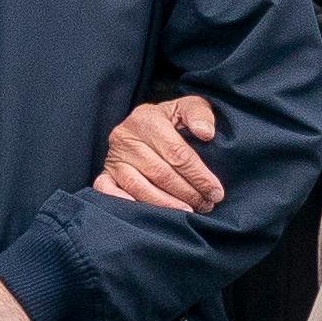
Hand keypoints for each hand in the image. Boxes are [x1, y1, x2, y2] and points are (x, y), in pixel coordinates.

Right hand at [95, 94, 225, 211]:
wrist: (144, 124)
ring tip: (188, 211)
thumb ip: (199, 114)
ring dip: (166, 204)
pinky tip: (146, 212)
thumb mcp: (187, 107)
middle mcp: (125, 137)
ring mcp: (113, 157)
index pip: (177, 153)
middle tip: (206, 204)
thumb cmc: (171, 119)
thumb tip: (206, 133)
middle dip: (187, 193)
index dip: (199, 176)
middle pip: (160, 173)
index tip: (216, 191)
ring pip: (138, 187)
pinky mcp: (105, 173)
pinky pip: (107, 190)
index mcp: (147, 118)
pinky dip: (124, 202)